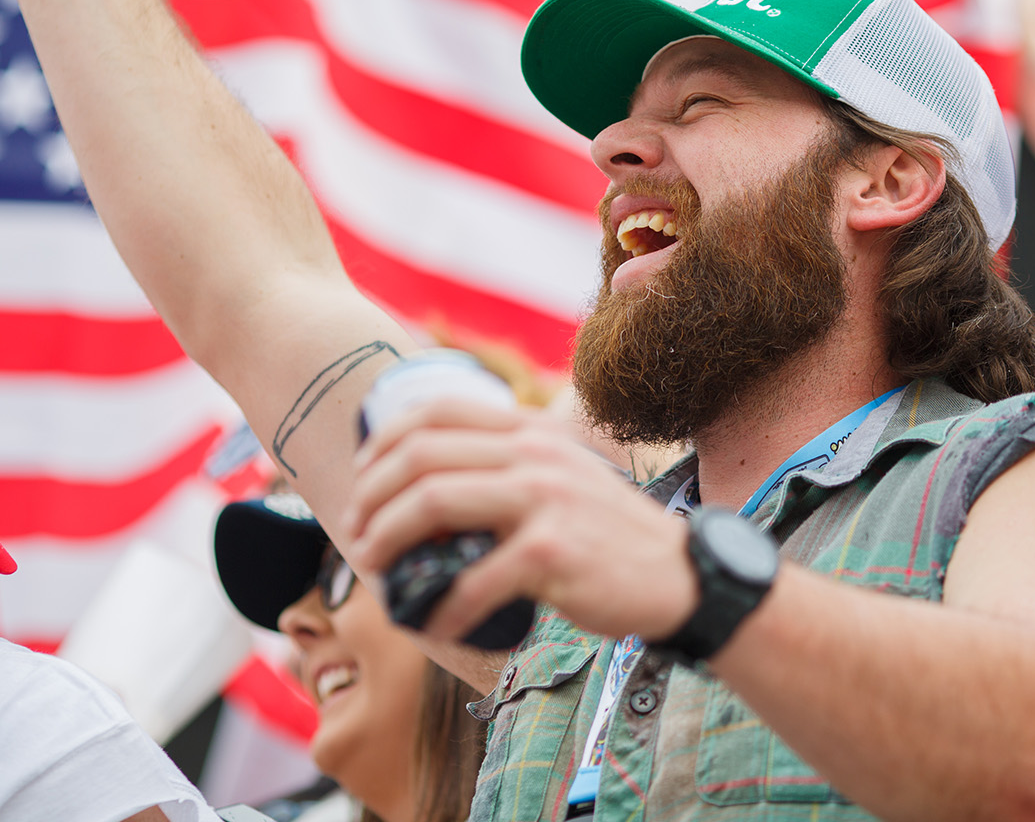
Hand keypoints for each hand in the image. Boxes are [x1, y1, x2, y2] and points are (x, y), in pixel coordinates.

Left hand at [345, 397, 698, 643]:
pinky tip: (433, 624)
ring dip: (387, 541)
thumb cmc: (608, 534)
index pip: (436, 410)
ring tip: (378, 571)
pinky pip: (471, 580)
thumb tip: (431, 486)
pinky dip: (441, 608)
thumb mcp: (562, 475)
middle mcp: (534, 454)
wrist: (678, 574)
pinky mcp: (551, 553)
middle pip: (421, 456)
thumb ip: (511, 465)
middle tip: (356, 532)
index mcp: (531, 431)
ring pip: (433, 504)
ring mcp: (544, 500)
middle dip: (371, 496)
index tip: (363, 478)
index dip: (383, 440)